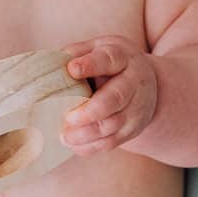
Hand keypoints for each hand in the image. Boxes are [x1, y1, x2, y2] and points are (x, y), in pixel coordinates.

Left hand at [60, 36, 158, 154]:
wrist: (147, 85)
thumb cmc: (111, 65)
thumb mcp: (98, 50)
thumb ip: (77, 53)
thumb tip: (51, 65)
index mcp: (122, 58)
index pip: (108, 60)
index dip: (91, 65)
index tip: (72, 70)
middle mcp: (133, 82)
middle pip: (115, 98)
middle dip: (90, 111)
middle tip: (69, 117)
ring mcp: (136, 108)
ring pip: (113, 124)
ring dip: (87, 133)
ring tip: (65, 136)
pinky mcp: (133, 129)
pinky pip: (112, 142)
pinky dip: (90, 146)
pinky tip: (73, 144)